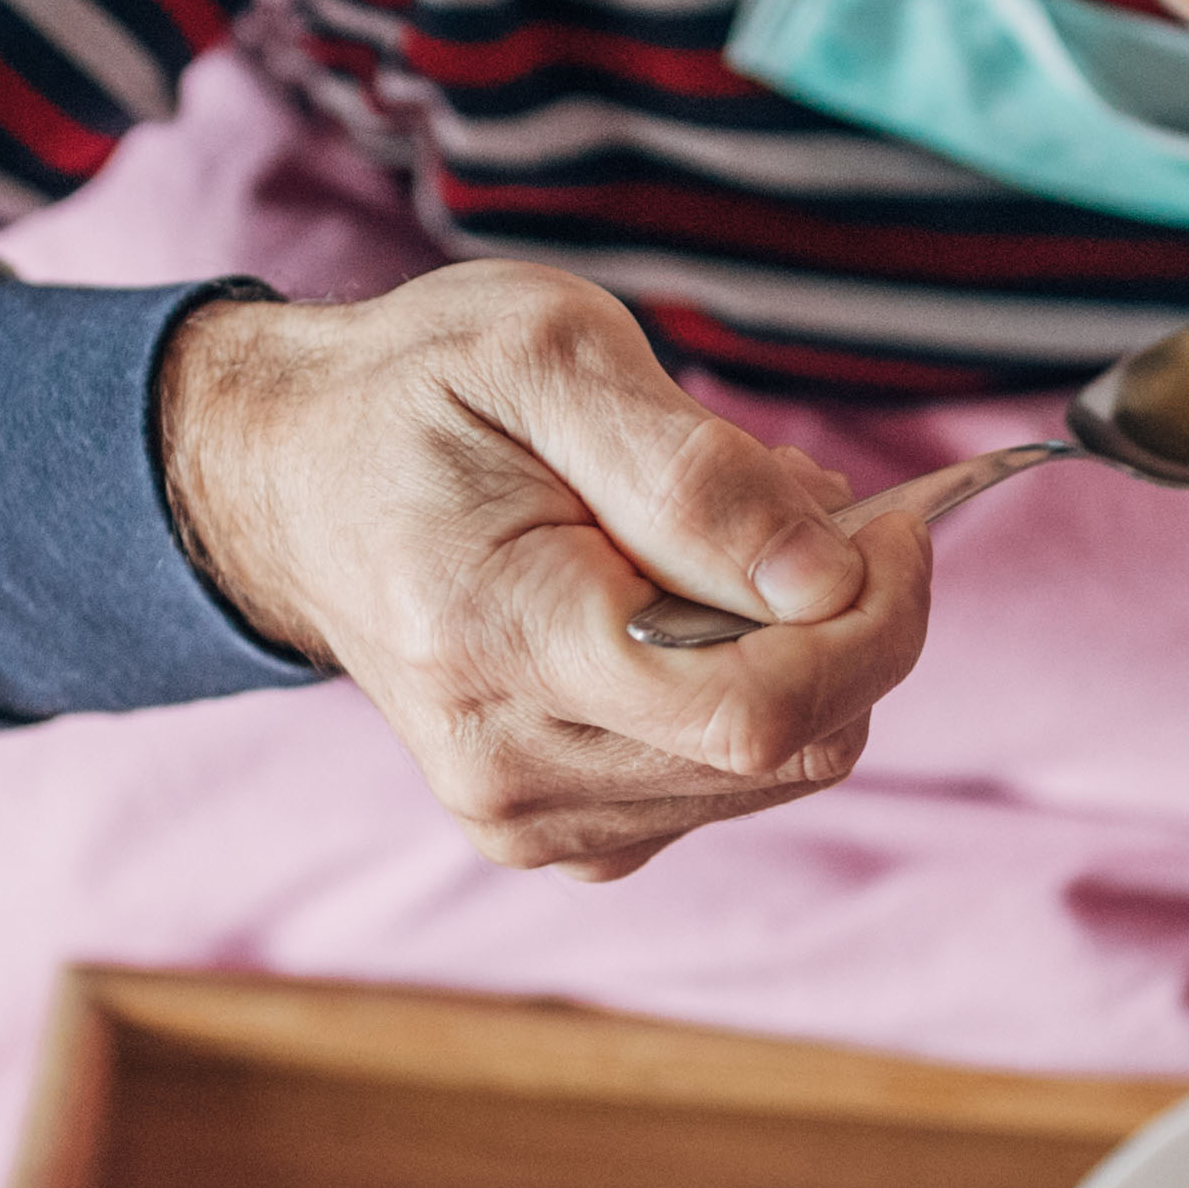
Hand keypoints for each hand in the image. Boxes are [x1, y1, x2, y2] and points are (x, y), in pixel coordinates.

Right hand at [158, 263, 933, 879]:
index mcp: (501, 640)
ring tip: (721, 540)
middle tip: (804, 504)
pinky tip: (691, 608)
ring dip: (802, 653)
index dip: (874, 621)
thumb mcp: (550, 354)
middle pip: (789, 749)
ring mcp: (529, 819)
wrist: (290, 479)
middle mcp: (510, 768)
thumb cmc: (416, 394)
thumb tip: (829, 576)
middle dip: (849, 625)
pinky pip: (723, 790)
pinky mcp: (556, 833)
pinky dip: (753, 695)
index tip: (898, 522)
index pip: (758, 711)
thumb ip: (694, 473)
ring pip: (775, 775)